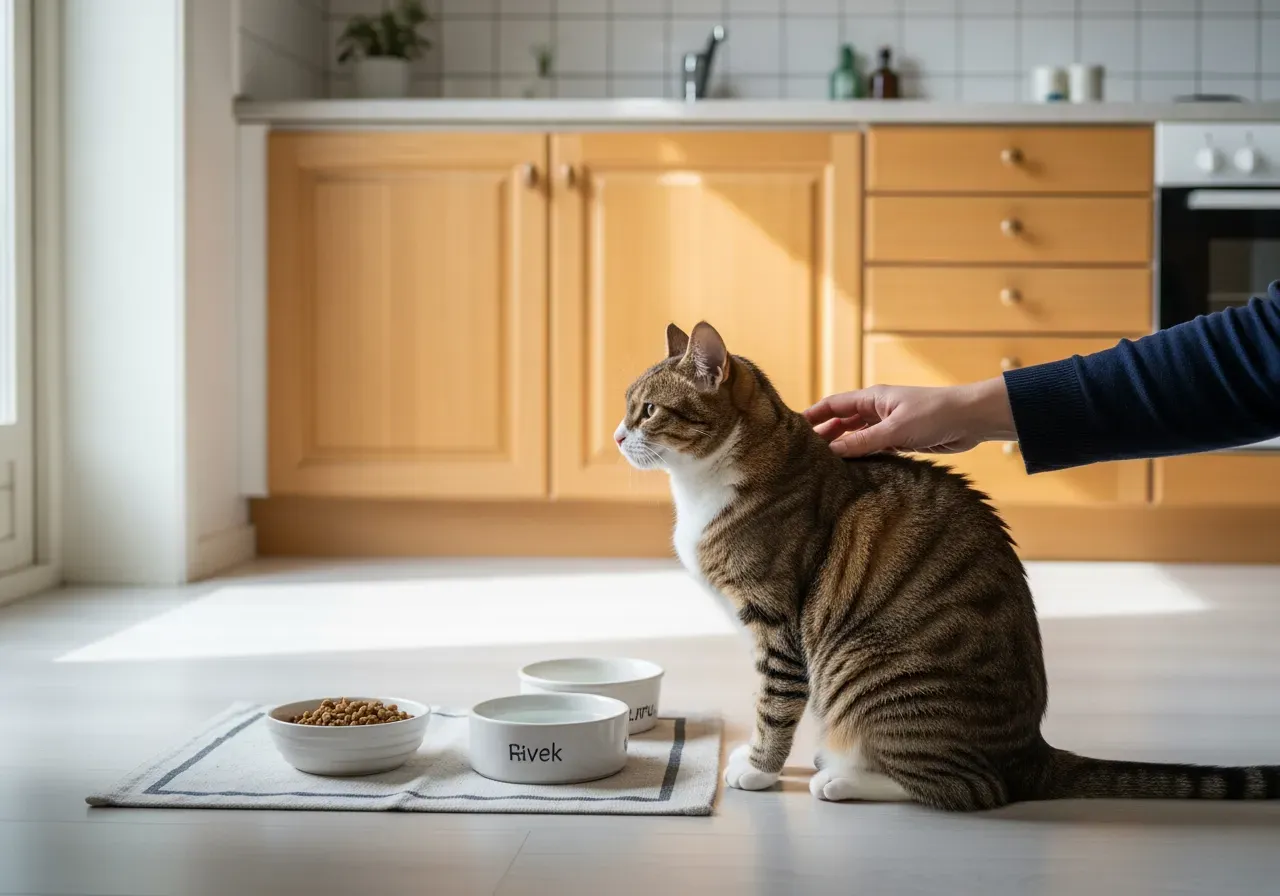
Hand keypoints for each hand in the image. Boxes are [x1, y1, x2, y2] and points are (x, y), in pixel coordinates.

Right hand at [803, 377, 1016, 457]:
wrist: (972, 419)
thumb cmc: (936, 414)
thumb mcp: (896, 430)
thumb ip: (864, 442)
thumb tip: (832, 451)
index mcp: (872, 398)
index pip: (833, 404)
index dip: (813, 416)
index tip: (794, 431)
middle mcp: (877, 410)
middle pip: (842, 423)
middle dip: (824, 436)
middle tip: (805, 456)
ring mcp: (889, 426)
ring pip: (857, 438)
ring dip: (843, 449)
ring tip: (824, 467)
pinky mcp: (901, 441)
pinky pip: (874, 450)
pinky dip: (862, 458)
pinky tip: (852, 471)